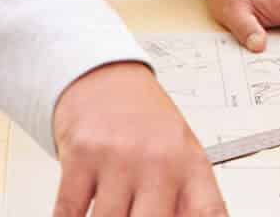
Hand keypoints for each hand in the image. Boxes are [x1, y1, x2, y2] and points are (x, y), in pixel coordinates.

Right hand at [51, 62, 225, 216]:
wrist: (105, 76)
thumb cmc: (145, 121)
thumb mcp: (179, 154)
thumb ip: (183, 200)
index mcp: (190, 164)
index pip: (210, 214)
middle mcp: (158, 159)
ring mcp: (119, 157)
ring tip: (111, 210)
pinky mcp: (81, 155)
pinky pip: (70, 212)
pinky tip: (78, 214)